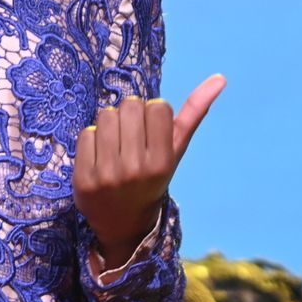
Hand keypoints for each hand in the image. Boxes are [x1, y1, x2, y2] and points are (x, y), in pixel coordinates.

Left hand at [72, 74, 224, 267]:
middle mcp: (136, 169)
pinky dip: (92, 140)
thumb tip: (219, 78)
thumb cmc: (152, 178)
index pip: (157, 106)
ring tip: (115, 146)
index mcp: (162, 162)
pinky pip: (86, 133)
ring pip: (106, 115)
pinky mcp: (83, 179)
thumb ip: (194, 113)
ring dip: (110, 124)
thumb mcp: (175, 150)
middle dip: (130, 116)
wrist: (124, 224)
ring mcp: (107, 175)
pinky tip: (99, 158)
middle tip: (130, 139)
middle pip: (129, 106)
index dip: (152, 116)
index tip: (151, 135)